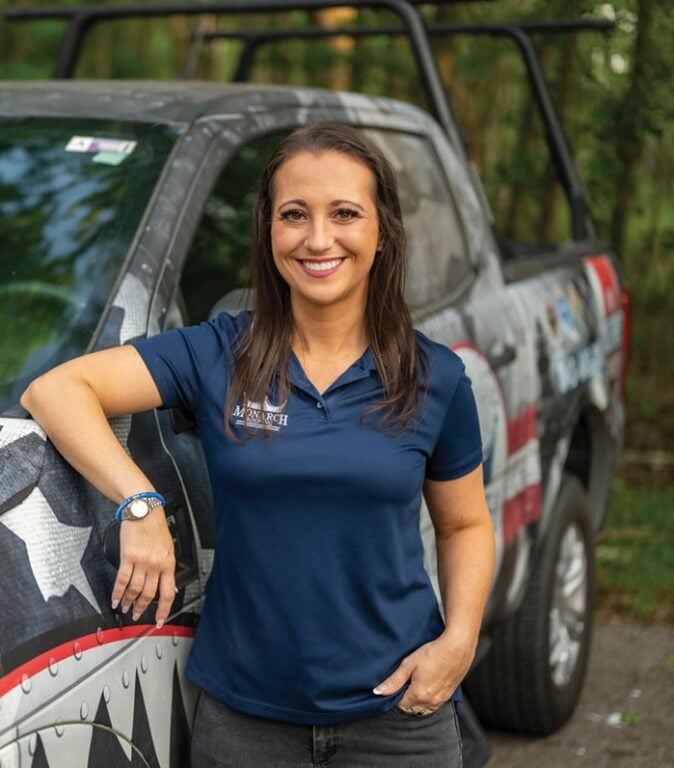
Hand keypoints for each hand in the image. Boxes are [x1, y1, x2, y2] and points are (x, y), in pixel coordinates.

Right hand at [111, 507, 175, 627]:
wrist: (143, 510)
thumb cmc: (155, 526)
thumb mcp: (169, 547)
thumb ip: (167, 567)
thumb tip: (169, 586)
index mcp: (168, 563)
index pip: (168, 593)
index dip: (163, 610)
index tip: (158, 620)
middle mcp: (156, 564)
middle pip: (149, 594)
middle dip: (142, 608)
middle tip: (137, 615)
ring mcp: (142, 561)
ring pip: (135, 589)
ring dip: (128, 602)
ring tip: (125, 608)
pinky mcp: (128, 557)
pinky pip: (122, 580)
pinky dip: (118, 593)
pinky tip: (115, 599)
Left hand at [373, 630, 475, 712]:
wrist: (457, 647)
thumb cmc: (434, 652)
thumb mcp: (409, 663)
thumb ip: (394, 680)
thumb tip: (378, 692)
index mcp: (419, 695)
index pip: (401, 704)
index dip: (396, 694)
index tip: (397, 683)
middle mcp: (431, 701)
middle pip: (412, 707)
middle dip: (406, 698)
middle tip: (407, 680)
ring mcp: (441, 700)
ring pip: (424, 707)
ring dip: (418, 699)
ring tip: (418, 680)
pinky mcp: (448, 695)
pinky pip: (434, 703)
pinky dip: (428, 697)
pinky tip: (428, 683)